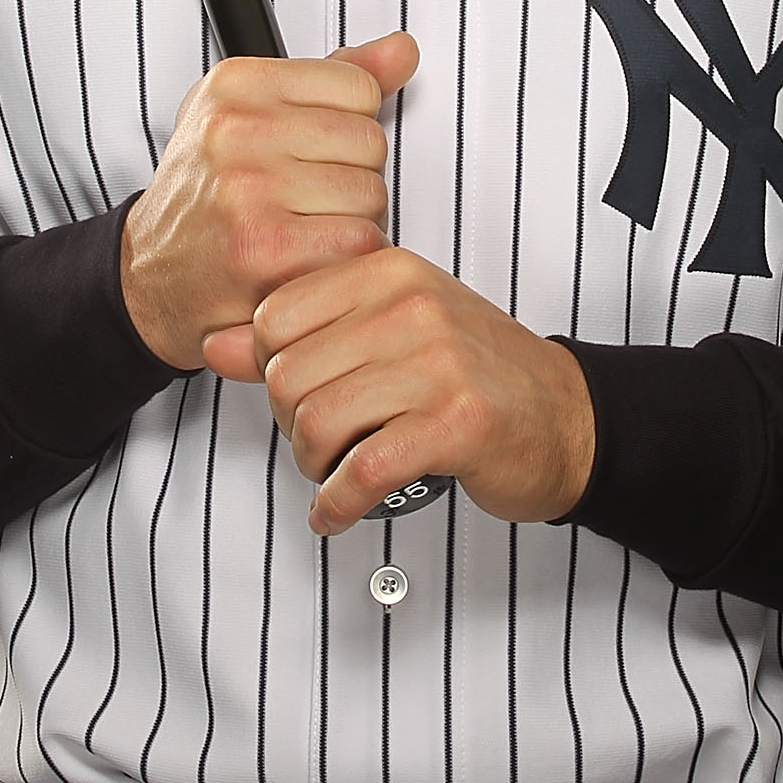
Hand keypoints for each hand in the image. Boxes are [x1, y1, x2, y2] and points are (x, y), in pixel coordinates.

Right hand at [118, 33, 416, 373]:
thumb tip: (401, 50)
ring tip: (303, 230)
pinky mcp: (265, 249)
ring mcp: (248, 188)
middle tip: (302, 199)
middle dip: (351, 176)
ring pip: (371, 194)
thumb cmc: (204, 195)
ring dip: (352, 222)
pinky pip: (361, 243)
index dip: (346, 126)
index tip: (306, 150)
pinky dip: (347, 262)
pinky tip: (307, 260)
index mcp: (235, 83)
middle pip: (370, 141)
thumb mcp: (250, 113)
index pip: (358, 86)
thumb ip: (332, 78)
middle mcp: (236, 129)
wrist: (148, 278)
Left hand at [247, 248, 596, 532]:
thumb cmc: (475, 372)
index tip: (298, 391)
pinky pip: (361, 473)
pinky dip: (337, 505)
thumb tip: (215, 346)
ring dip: (313, 467)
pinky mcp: (455, 425)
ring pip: (314, 423)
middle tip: (320, 442)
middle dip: (289, 425)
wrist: (567, 416)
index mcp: (389, 271)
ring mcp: (436, 364)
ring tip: (335, 472)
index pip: (273, 316)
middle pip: (286, 376)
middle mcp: (411, 308)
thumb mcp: (386, 330)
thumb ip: (301, 333)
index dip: (269, 368)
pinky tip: (339, 511)